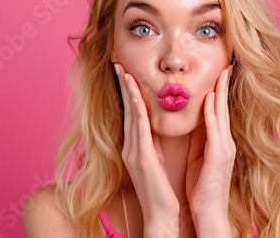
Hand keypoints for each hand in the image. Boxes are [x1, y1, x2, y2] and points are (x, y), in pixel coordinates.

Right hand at [114, 64, 179, 234]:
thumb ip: (151, 142)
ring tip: (123, 72)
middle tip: (119, 64)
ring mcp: (133, 152)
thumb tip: (152, 125)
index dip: (127, 93)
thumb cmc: (160, 189)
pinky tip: (135, 96)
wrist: (160, 215)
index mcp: (134, 147)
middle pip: (126, 110)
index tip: (126, 74)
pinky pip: (139, 129)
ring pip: (131, 116)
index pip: (130, 114)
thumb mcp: (154, 160)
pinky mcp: (142, 158)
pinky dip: (136, 111)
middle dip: (123, 86)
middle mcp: (130, 147)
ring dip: (127, 92)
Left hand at [185, 66, 234, 234]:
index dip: (219, 91)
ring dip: (219, 92)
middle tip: (226, 65)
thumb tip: (196, 122)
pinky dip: (211, 114)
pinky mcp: (218, 156)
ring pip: (221, 114)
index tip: (219, 74)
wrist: (208, 212)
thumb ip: (201, 139)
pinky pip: (214, 130)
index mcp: (219, 142)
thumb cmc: (202, 186)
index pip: (219, 111)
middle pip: (224, 107)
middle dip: (224, 85)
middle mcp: (225, 142)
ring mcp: (224, 148)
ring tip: (221, 73)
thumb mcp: (201, 158)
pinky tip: (208, 99)